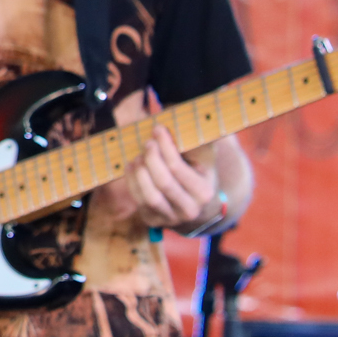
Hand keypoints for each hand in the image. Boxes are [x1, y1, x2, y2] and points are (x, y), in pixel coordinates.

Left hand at [97, 122, 222, 234]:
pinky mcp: (152, 221)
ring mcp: (170, 219)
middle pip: (163, 183)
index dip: (165, 146)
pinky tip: (133, 165)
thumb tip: (196, 115)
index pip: (178, 168)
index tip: (158, 129)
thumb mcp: (205, 158)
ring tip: (139, 155)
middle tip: (147, 142)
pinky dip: (132, 181)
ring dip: (139, 172)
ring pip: (148, 195)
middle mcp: (189, 210)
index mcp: (204, 193)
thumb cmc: (199, 172)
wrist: (198, 206)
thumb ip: (199, 141)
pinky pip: (138, 200)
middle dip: (151, 159)